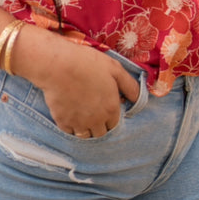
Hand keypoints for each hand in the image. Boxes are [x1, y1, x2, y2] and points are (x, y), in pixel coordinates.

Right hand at [18, 30, 140, 137]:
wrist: (59, 65)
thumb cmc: (88, 63)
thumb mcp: (114, 68)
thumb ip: (129, 85)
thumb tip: (140, 98)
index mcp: (111, 109)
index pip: (115, 124)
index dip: (111, 116)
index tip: (105, 108)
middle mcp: (96, 121)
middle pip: (101, 133)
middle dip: (100, 125)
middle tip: (94, 112)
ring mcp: (79, 123)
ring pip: (86, 136)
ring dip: (86, 129)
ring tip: (83, 116)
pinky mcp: (63, 122)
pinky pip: (70, 133)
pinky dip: (71, 127)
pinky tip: (70, 115)